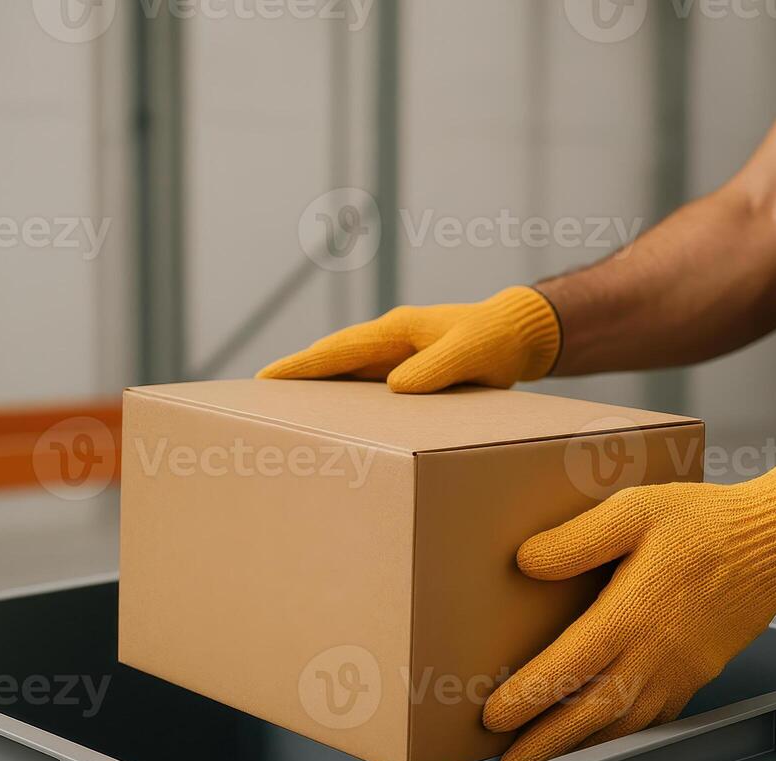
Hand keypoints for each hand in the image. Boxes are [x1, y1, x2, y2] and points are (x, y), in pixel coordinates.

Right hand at [256, 286, 560, 392]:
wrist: (518, 333)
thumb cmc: (496, 339)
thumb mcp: (472, 352)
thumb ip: (437, 368)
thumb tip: (395, 387)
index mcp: (397, 330)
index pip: (340, 349)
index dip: (303, 365)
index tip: (267, 377)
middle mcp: (389, 340)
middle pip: (333, 358)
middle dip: (296, 374)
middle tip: (257, 393)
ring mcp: (396, 354)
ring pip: (346, 372)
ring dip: (317, 386)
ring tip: (282, 408)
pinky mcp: (407, 371)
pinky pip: (366, 384)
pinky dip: (345, 396)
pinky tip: (333, 415)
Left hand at [484, 463, 775, 760]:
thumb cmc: (704, 521)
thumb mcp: (636, 509)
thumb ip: (579, 538)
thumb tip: (526, 562)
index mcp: (633, 614)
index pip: (568, 667)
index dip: (529, 697)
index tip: (492, 718)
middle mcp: (656, 654)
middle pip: (590, 714)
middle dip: (545, 745)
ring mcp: (680, 672)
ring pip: (622, 725)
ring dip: (579, 748)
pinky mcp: (697, 676)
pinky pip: (652, 719)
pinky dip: (620, 737)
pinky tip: (600, 740)